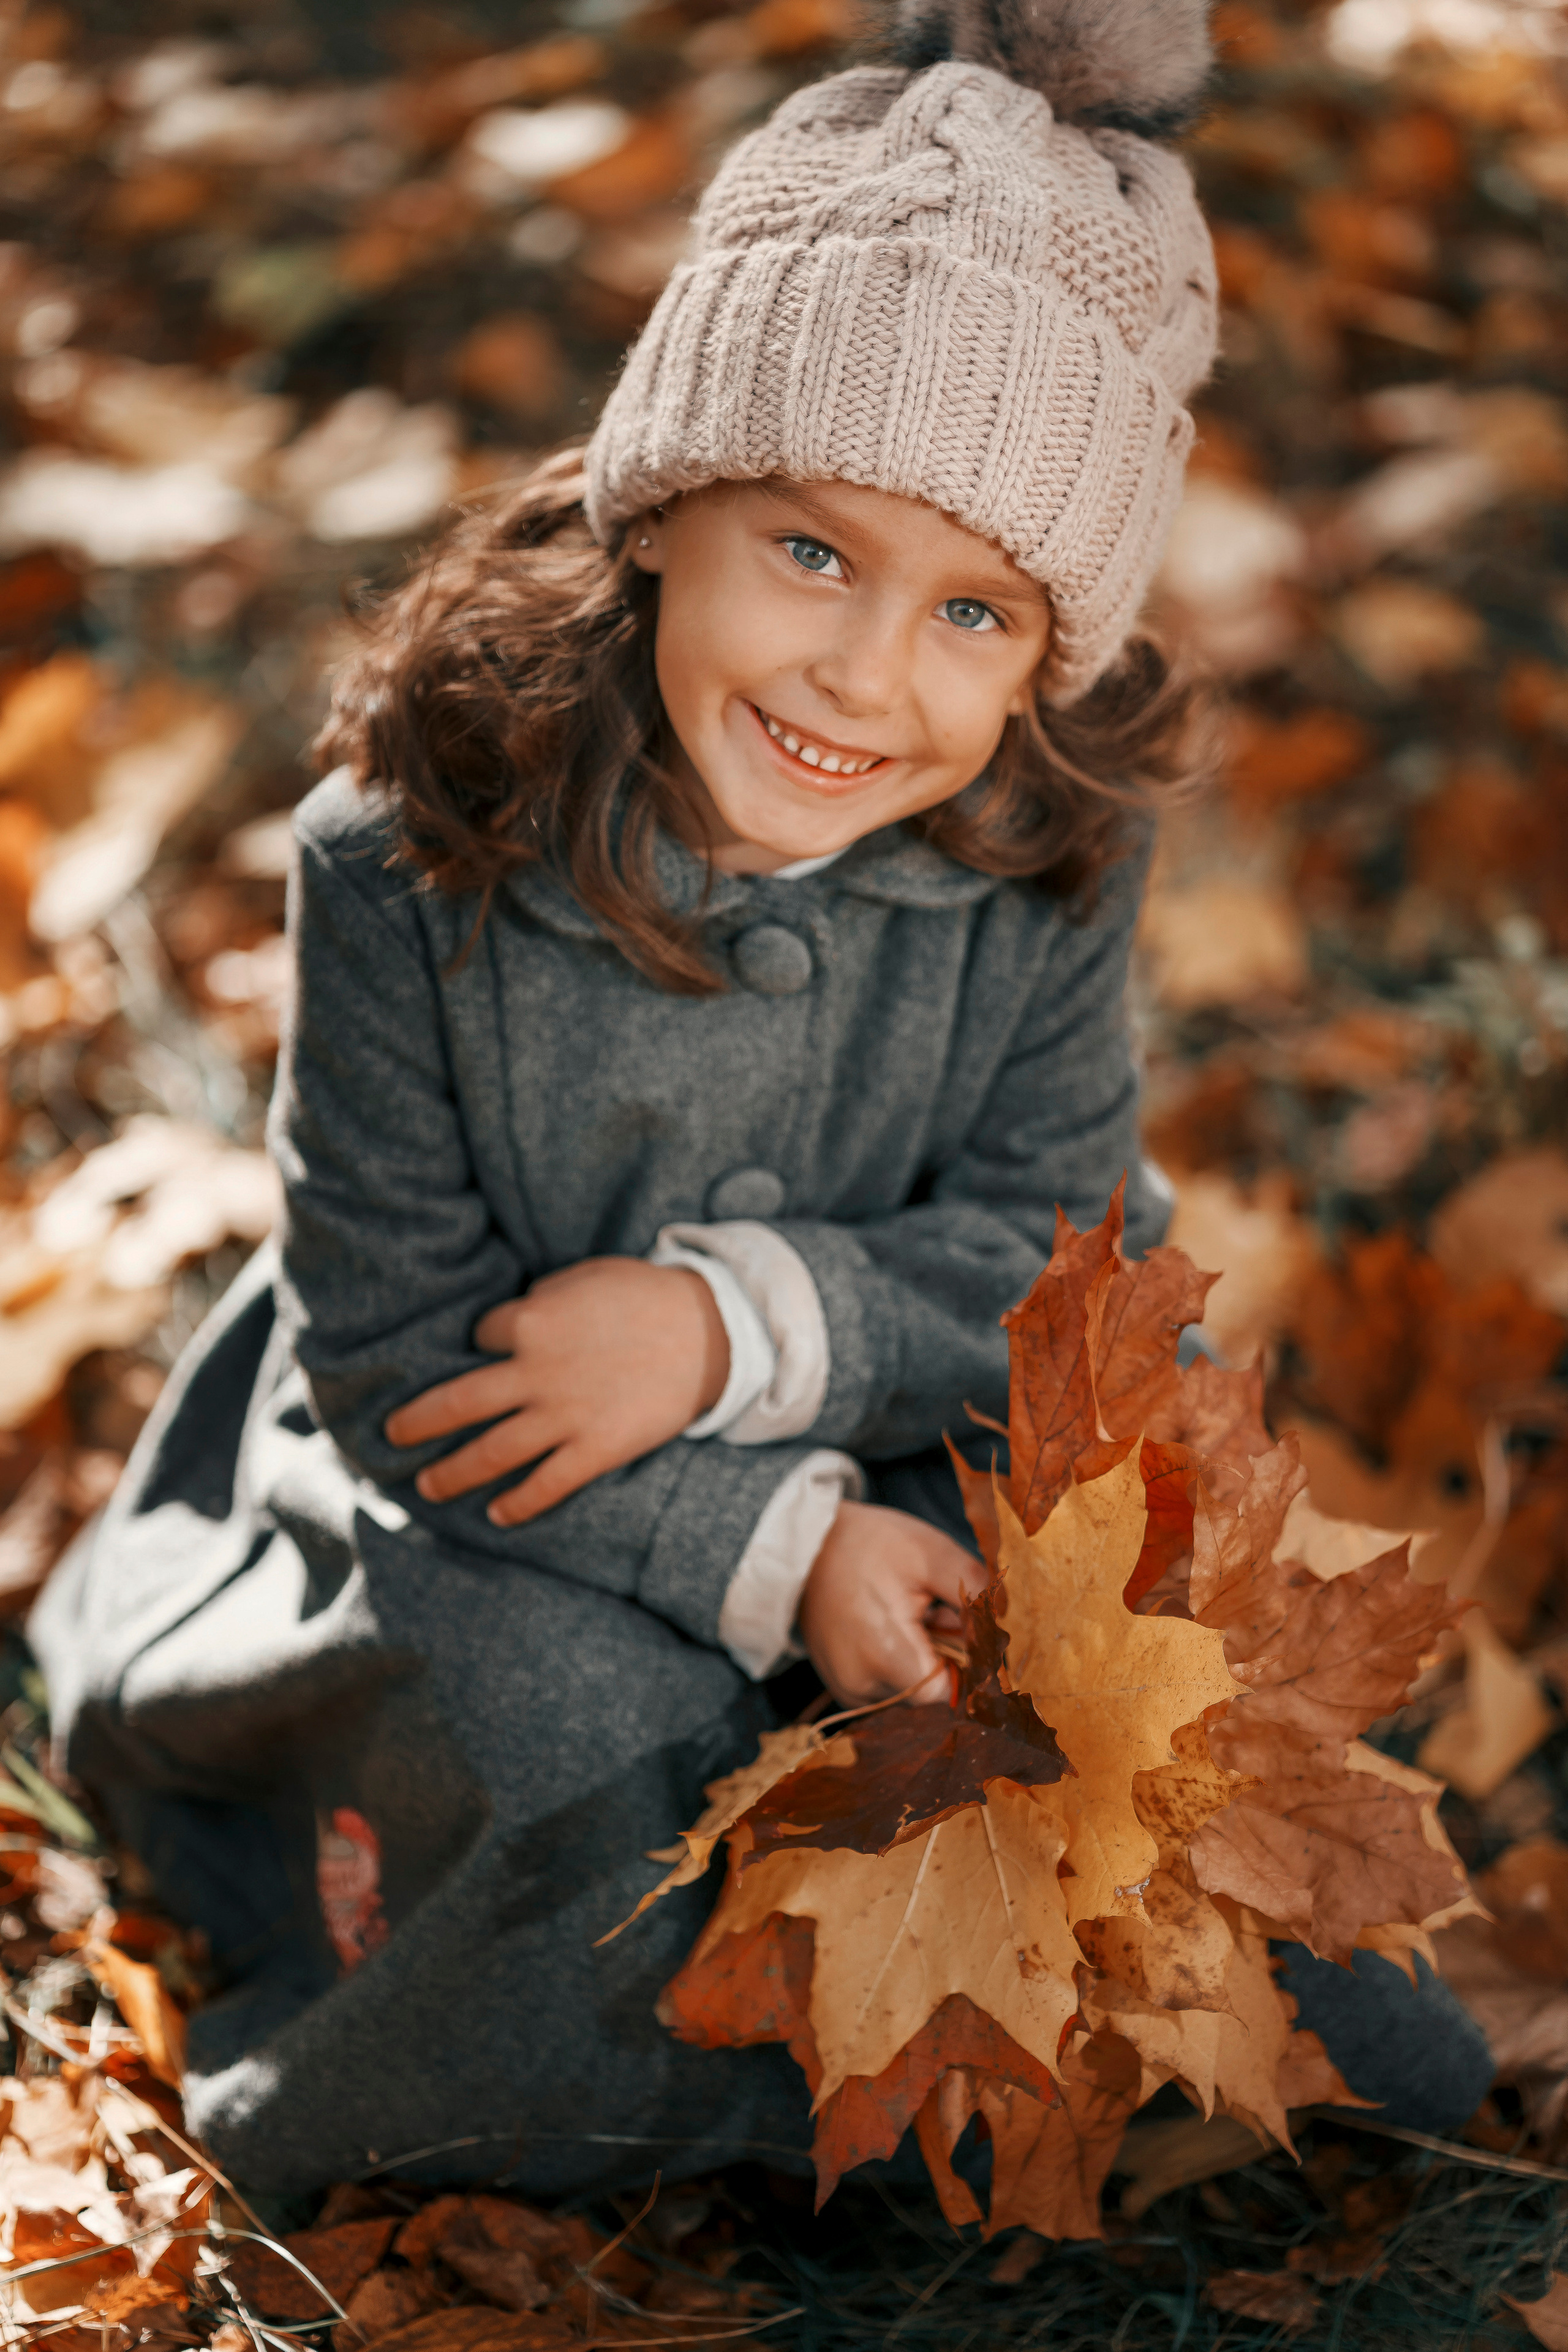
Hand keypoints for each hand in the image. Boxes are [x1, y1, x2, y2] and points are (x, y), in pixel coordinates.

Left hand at [384, 1257, 729, 1524]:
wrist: (712, 1332)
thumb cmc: (646, 1295)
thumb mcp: (584, 1278)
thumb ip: (542, 1299)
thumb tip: (514, 1318)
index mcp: (531, 1322)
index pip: (479, 1336)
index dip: (477, 1344)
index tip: (479, 1354)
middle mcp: (536, 1374)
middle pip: (458, 1403)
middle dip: (418, 1423)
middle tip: (391, 1436)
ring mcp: (564, 1416)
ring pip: (492, 1452)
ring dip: (453, 1472)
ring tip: (426, 1486)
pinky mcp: (596, 1450)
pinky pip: (547, 1484)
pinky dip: (519, 1503)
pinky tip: (498, 1513)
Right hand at [799, 1501, 986, 1708]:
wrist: (804, 1545)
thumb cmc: (869, 1544)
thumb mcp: (931, 1553)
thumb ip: (975, 1589)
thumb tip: (1007, 1625)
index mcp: (886, 1654)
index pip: (949, 1693)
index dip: (968, 1666)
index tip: (968, 1631)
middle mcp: (862, 1685)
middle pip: (931, 1695)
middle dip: (946, 1659)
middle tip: (938, 1613)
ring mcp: (848, 1689)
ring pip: (910, 1693)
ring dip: (922, 1663)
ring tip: (911, 1617)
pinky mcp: (842, 1687)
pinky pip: (887, 1689)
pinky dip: (899, 1665)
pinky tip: (891, 1629)